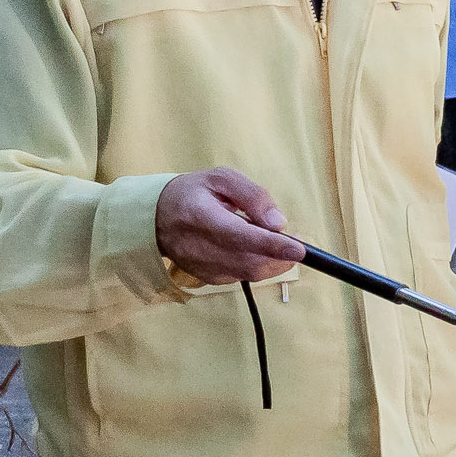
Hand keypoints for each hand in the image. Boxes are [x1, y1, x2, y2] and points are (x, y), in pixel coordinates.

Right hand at [156, 168, 304, 286]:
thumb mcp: (221, 178)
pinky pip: (242, 277)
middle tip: (293, 241)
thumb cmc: (192, 193)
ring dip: (272, 262)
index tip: (299, 249)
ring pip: (250, 274)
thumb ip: (253, 196)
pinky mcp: (208, 278)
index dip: (272, 245)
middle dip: (281, 256)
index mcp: (201, 217)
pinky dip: (257, 266)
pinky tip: (253, 249)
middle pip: (250, 262)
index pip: (240, 237)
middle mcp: (199, 248)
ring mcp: (202, 268)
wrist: (155, 218)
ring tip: (270, 240)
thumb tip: (278, 222)